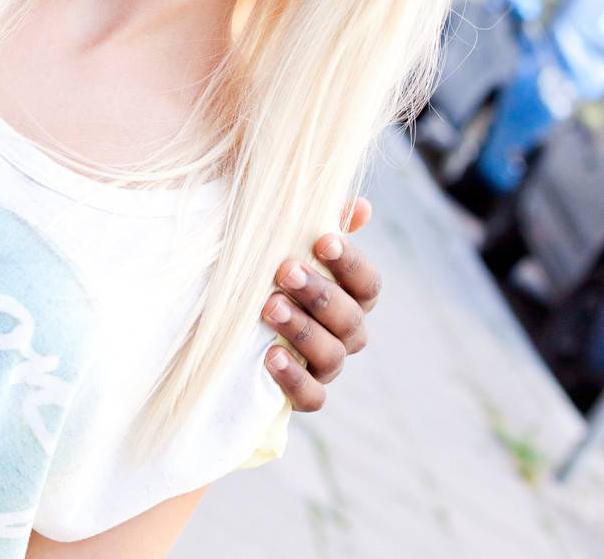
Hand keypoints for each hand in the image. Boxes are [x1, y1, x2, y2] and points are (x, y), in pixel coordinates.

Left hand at [261, 196, 379, 411]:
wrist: (236, 317)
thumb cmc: (274, 268)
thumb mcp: (291, 241)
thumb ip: (324, 222)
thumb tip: (361, 207)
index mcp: (353, 295)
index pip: (368, 282)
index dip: (350, 263)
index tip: (322, 240)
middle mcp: (348, 332)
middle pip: (350, 318)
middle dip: (318, 293)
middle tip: (284, 271)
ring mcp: (329, 365)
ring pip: (332, 355)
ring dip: (302, 330)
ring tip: (269, 307)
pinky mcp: (306, 393)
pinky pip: (313, 397)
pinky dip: (295, 379)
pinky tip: (271, 357)